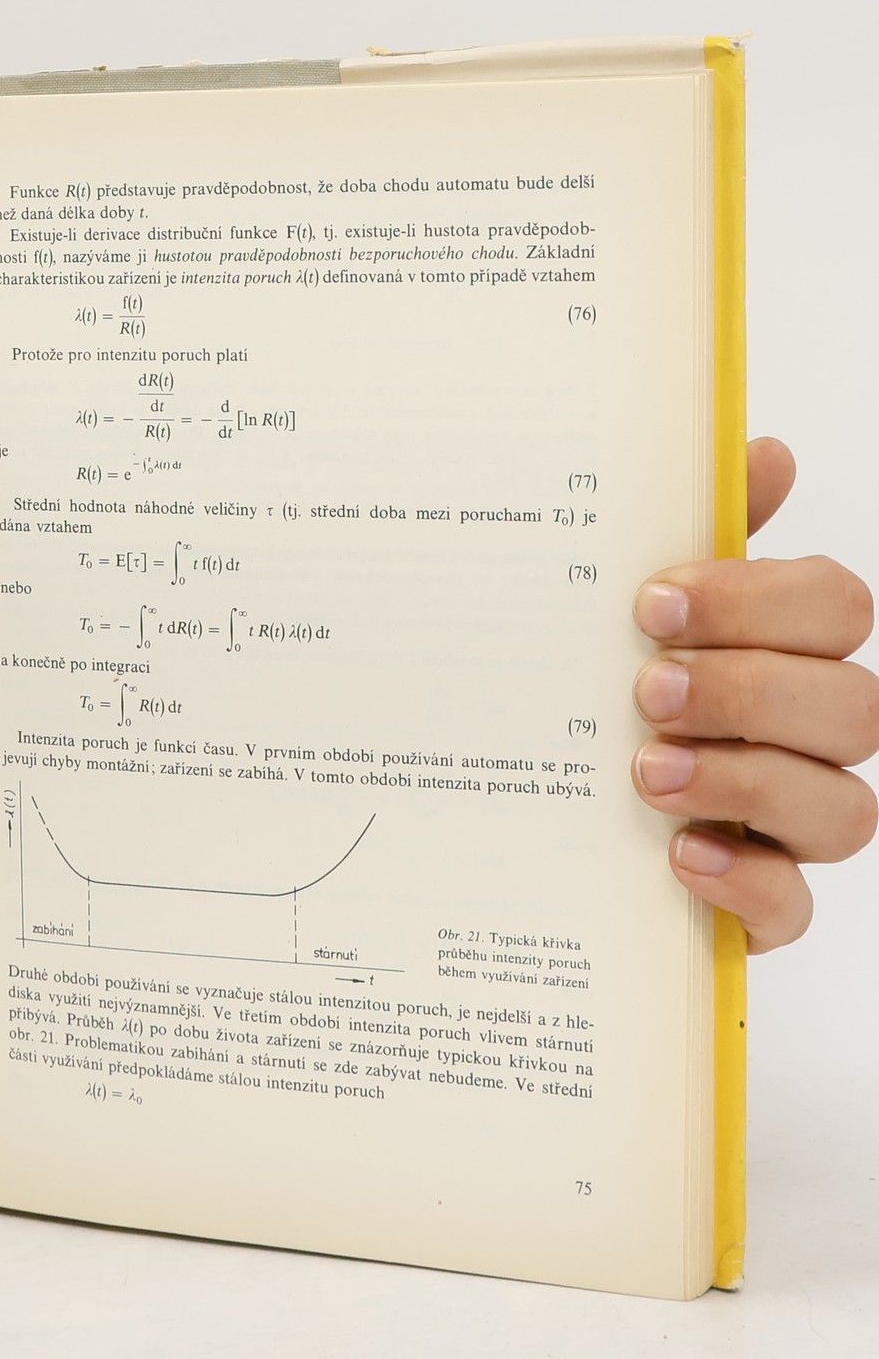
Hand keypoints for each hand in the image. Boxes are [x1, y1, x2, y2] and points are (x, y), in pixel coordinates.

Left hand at [630, 438, 877, 951]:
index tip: (651, 605)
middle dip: (750, 691)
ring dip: (747, 782)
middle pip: (854, 706)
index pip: (834, 608)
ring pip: (842, 809)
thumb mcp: (615, 614)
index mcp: (782, 652)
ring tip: (645, 772)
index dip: (758, 601)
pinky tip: (679, 853)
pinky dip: (747, 881)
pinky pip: (794, 907)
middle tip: (646, 691)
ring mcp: (787, 827)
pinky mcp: (756, 906)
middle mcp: (804, 738)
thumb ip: (689, 535)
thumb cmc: (588, 692)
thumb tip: (763, 451)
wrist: (513, 810)